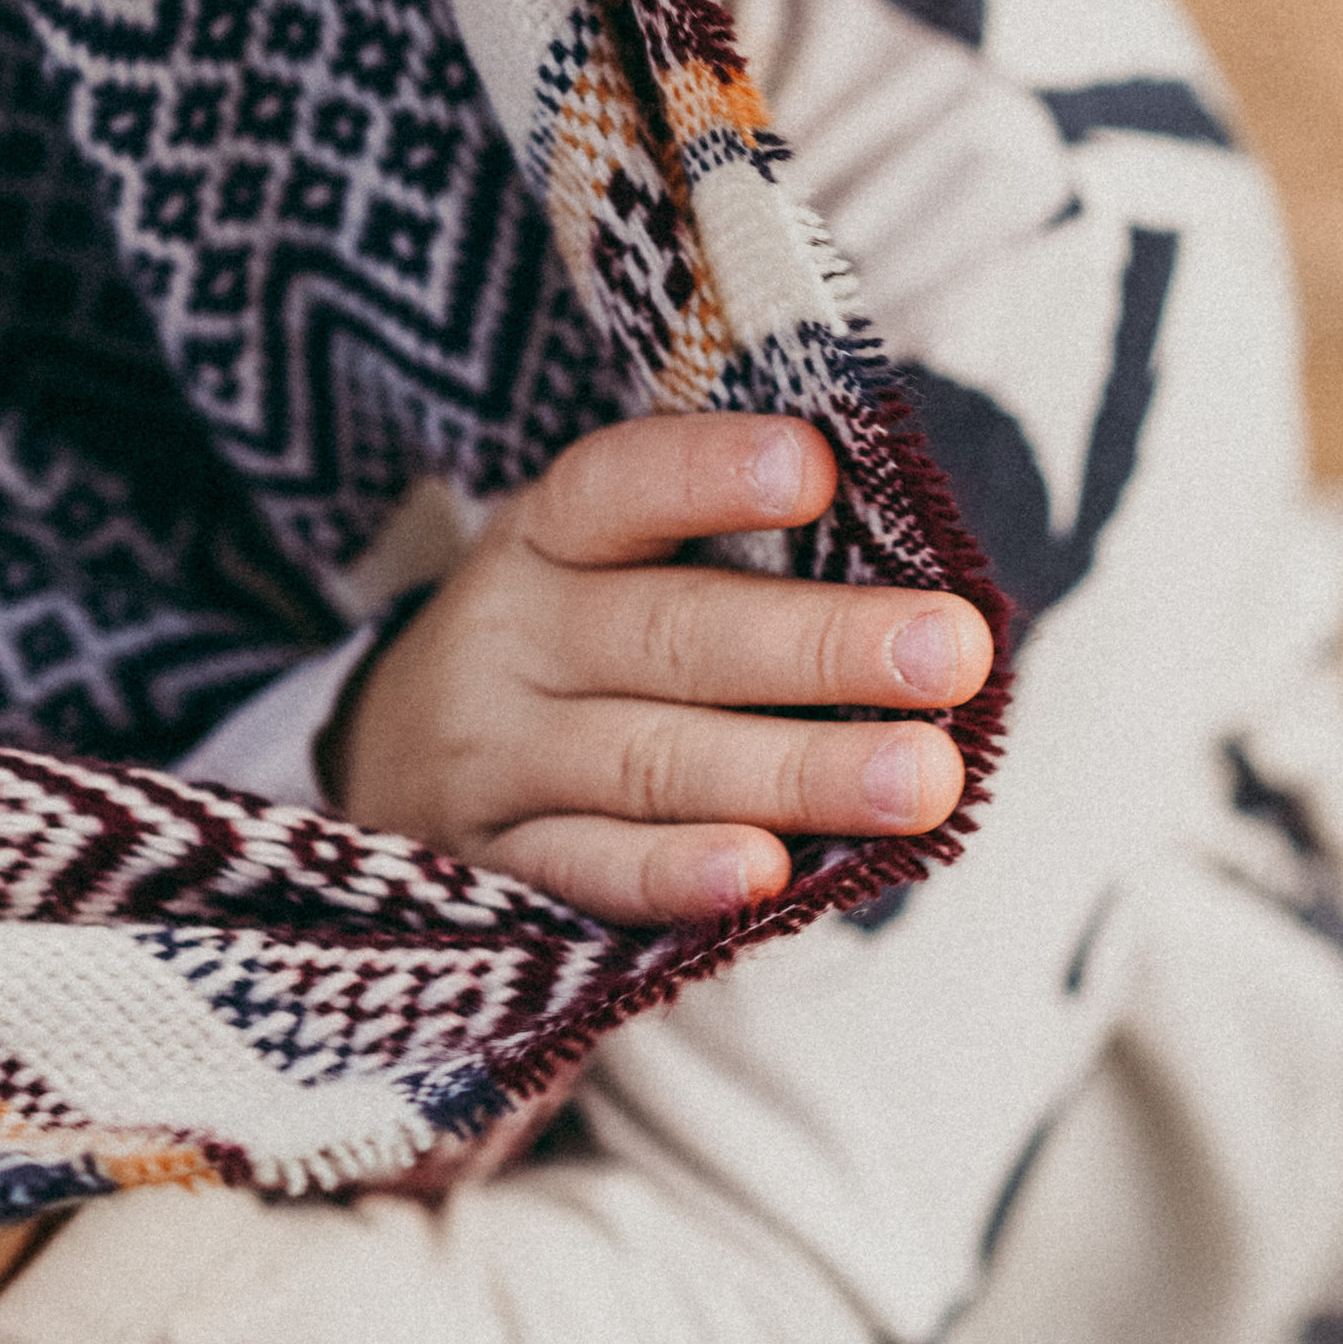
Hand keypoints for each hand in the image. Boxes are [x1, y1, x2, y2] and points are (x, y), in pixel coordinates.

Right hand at [325, 413, 992, 925]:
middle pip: (670, 634)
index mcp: (547, 535)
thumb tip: (910, 545)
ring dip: (797, 770)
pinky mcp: (494, 870)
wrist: (389, 763)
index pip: (619, 487)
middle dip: (822, 644)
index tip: (818, 467)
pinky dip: (679, 876)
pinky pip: (592, 872)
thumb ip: (723, 546)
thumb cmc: (572, 639)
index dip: (710, 472)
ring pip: (652, 761)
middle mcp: (511, 638)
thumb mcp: (604, 562)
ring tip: (924, 778)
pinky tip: (770, 874)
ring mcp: (494, 760)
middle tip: (953, 652)